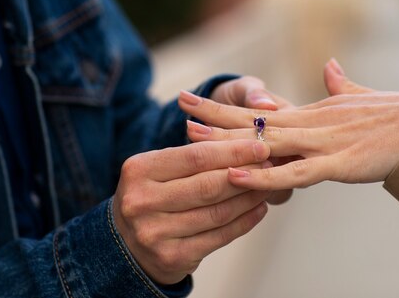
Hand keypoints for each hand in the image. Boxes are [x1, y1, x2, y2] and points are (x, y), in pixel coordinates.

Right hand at [112, 140, 270, 284]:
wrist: (126, 244)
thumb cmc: (152, 196)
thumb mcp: (159, 169)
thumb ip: (193, 155)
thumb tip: (244, 141)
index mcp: (139, 170)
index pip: (195, 156)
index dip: (232, 150)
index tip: (260, 144)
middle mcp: (142, 202)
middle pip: (207, 185)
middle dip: (246, 173)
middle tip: (271, 163)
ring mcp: (155, 233)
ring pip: (217, 212)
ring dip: (249, 197)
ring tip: (268, 184)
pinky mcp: (172, 257)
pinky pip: (219, 236)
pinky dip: (244, 222)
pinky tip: (258, 209)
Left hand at [180, 59, 398, 189]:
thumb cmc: (398, 115)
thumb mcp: (361, 99)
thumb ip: (341, 85)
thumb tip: (331, 66)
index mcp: (312, 112)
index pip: (259, 109)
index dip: (226, 106)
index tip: (197, 100)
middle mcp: (309, 123)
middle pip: (252, 120)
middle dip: (214, 114)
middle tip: (180, 103)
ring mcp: (320, 143)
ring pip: (264, 143)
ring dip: (227, 140)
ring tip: (192, 134)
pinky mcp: (336, 164)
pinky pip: (293, 173)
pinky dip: (263, 175)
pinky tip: (237, 175)